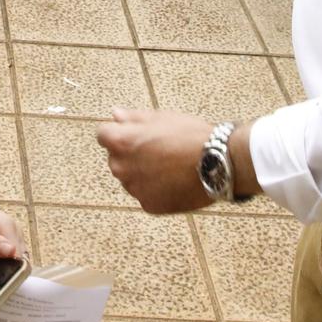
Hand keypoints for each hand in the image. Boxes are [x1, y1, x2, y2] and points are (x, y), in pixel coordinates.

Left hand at [97, 108, 213, 214]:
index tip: (136, 134)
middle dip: (129, 154)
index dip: (119, 132)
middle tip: (157, 149)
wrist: (217, 164)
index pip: (103, 135)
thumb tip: (115, 115)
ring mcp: (135, 189)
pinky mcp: (149, 205)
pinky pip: (146, 194)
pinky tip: (174, 181)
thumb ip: (132, 118)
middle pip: (116, 158)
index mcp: (121, 143)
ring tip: (170, 165)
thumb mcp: (160, 117)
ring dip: (141, 173)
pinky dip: (155, 189)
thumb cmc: (190, 135)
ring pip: (131, 178)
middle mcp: (122, 168)